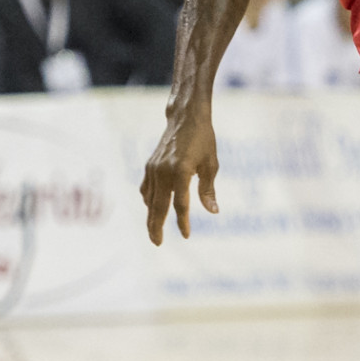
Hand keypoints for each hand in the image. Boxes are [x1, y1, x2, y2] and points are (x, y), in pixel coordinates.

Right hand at [140, 110, 219, 244]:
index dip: (183, 222)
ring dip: (151, 217)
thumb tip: (213, 211)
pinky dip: (148, 201)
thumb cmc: (203, 139)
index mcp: (181, 171)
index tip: (186, 235)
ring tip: (154, 231)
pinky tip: (152, 208)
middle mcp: (163, 172)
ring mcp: (153, 168)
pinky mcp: (149, 165)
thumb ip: (209, 189)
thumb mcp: (211, 164)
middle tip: (157, 243)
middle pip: (158, 206)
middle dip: (156, 227)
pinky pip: (146, 188)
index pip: (180, 204)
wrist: (185, 117)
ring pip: (150, 199)